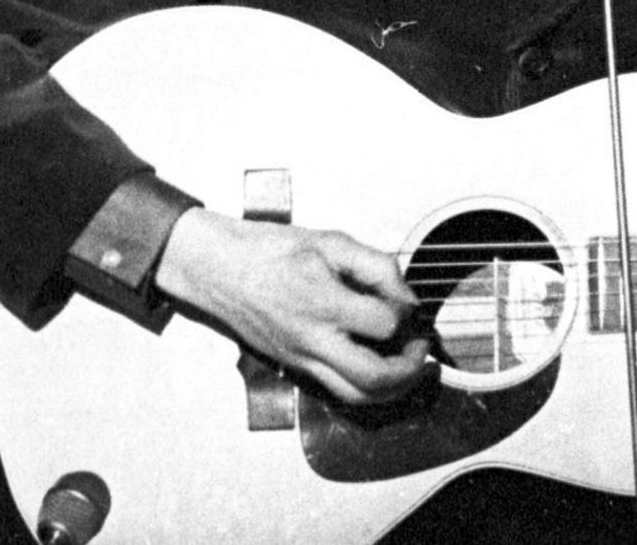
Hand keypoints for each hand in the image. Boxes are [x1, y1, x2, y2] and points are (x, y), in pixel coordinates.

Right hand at [155, 210, 434, 404]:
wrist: (215, 268)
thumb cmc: (267, 250)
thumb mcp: (330, 241)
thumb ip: (376, 266)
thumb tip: (405, 295)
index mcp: (323, 303)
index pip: (385, 323)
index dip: (407, 313)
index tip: (410, 304)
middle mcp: (312, 340)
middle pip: (375, 378)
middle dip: (410, 369)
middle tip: (421, 350)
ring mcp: (301, 359)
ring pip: (356, 396)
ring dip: (392, 389)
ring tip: (407, 366)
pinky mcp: (293, 366)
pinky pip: (336, 390)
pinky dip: (365, 387)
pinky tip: (376, 365)